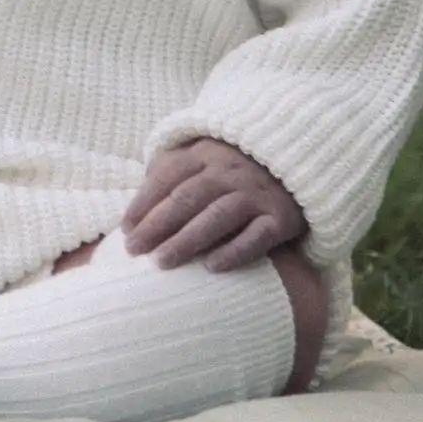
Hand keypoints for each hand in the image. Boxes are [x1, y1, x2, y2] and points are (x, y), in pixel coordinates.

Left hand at [122, 138, 306, 271]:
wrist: (297, 163)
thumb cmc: (236, 168)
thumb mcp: (203, 157)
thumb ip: (170, 172)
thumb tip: (135, 209)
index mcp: (205, 153)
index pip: (168, 177)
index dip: (143, 203)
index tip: (125, 229)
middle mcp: (230, 171)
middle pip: (187, 198)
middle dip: (157, 225)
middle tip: (133, 250)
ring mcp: (256, 194)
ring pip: (217, 218)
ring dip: (187, 241)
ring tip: (161, 262)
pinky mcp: (281, 218)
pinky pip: (256, 237)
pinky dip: (234, 252)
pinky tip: (211, 267)